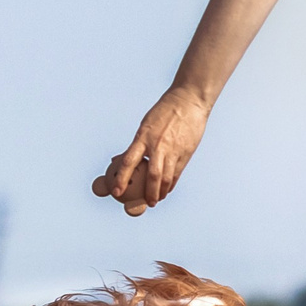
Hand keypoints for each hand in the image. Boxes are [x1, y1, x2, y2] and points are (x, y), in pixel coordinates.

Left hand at [92, 88, 210, 215]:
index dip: (122, 179)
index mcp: (143, 137)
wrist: (188, 101)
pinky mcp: (186, 153)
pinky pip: (177, 174)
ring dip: (161, 192)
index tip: (116, 192)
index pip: (129, 161)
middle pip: (152, 176)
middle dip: (148, 193)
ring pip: (167, 178)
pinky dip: (171, 184)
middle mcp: (158, 145)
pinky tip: (168, 190)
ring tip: (157, 200)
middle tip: (144, 203)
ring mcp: (174, 150)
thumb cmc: (163, 113)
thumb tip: (120, 160)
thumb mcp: (146, 126)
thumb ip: (136, 145)